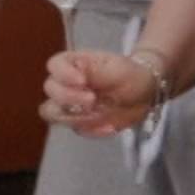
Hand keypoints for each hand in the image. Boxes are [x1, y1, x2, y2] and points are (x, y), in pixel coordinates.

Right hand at [42, 48, 156, 136]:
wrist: (144, 94)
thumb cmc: (129, 75)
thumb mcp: (118, 68)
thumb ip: (96, 71)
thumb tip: (77, 78)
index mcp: (73, 64)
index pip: (54, 65)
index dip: (63, 74)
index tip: (82, 81)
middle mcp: (66, 83)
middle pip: (50, 90)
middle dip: (69, 97)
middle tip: (92, 100)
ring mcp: (70, 104)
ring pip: (54, 113)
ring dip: (75, 116)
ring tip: (100, 116)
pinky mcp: (79, 122)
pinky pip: (77, 129)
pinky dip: (92, 130)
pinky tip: (109, 126)